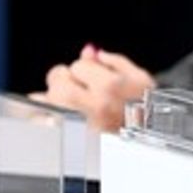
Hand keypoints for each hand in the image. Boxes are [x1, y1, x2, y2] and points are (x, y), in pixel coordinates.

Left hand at [31, 45, 154, 132]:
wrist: (152, 139)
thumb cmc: (147, 110)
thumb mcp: (139, 79)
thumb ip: (113, 61)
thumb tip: (89, 52)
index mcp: (111, 87)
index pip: (78, 65)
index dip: (86, 69)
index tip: (95, 78)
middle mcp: (91, 106)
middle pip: (58, 83)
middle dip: (63, 81)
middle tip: (76, 87)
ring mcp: (77, 125)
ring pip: (43, 102)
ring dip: (50, 98)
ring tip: (66, 102)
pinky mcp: (67, 139)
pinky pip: (40, 123)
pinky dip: (40, 117)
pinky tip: (52, 116)